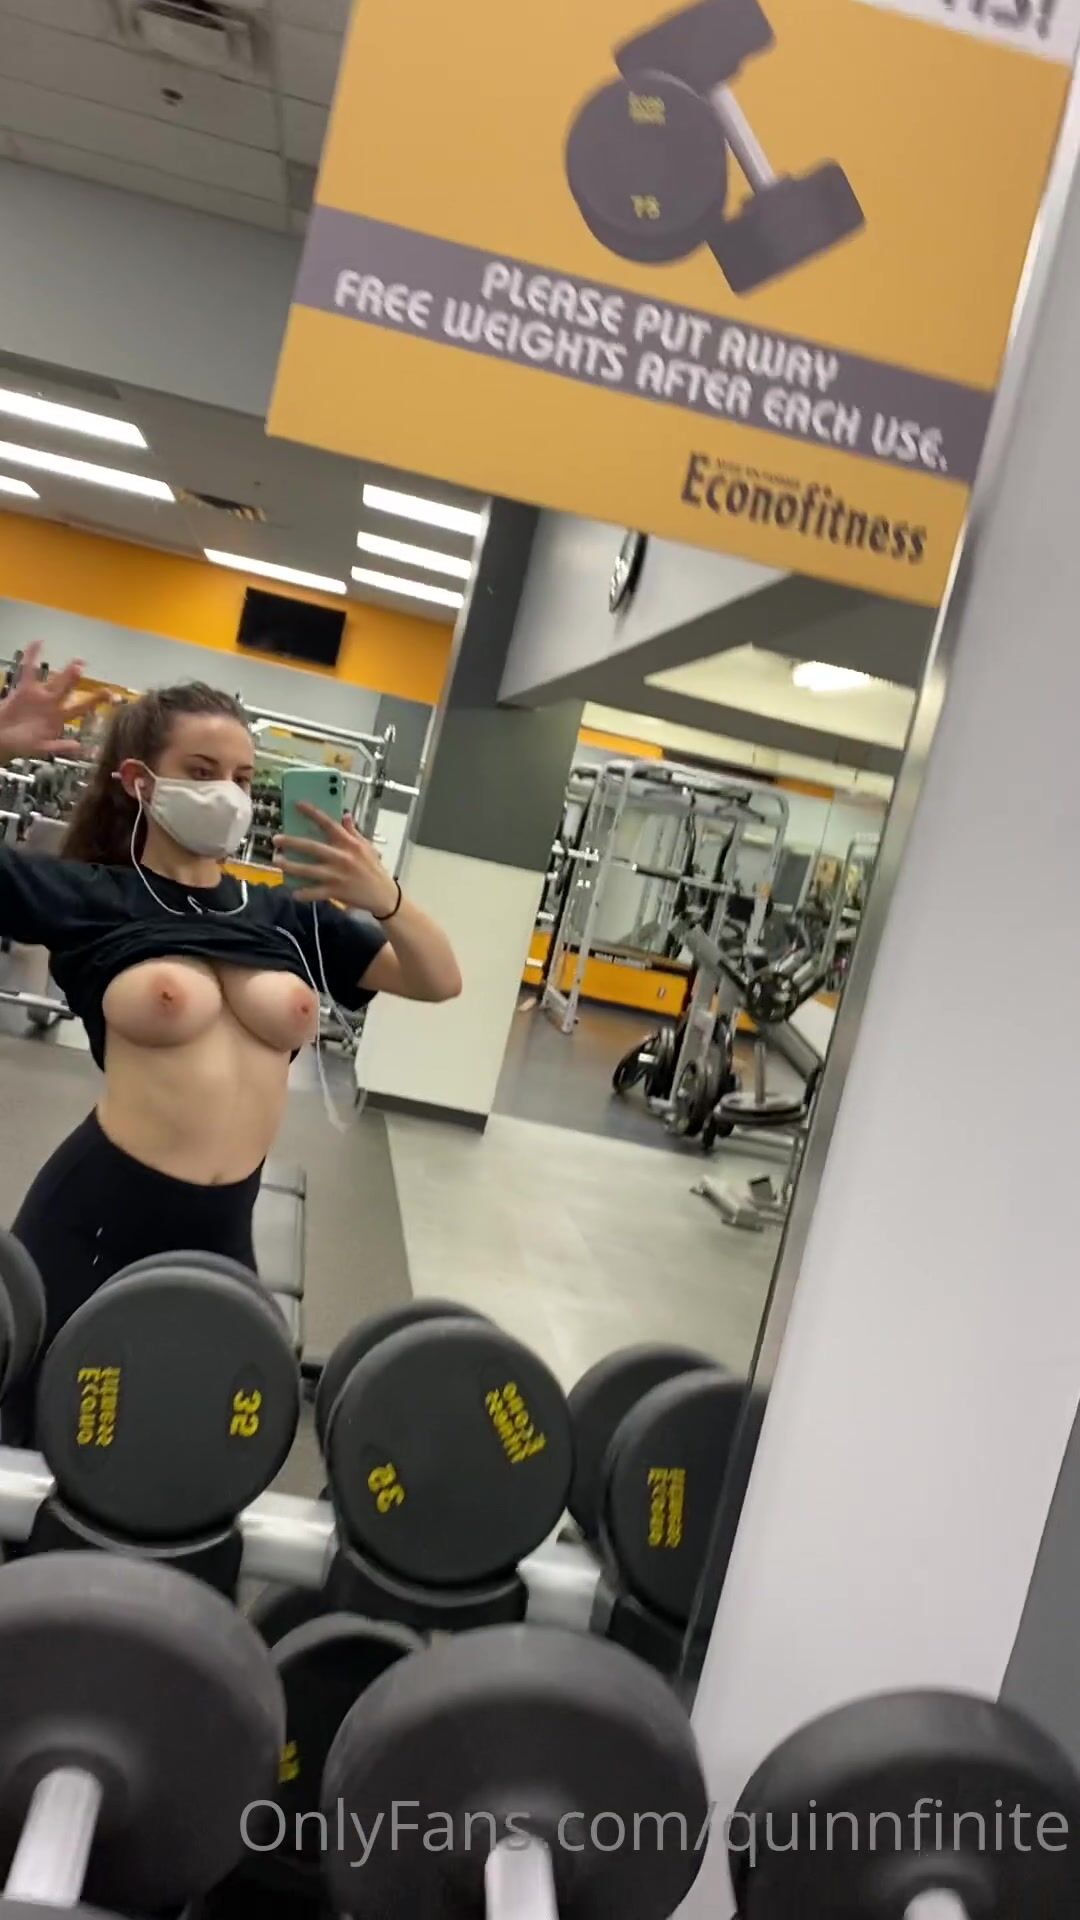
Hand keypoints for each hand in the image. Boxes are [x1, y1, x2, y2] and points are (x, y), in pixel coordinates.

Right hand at [0, 641, 108, 760]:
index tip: (110, 694)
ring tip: (78, 661)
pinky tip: (37, 642)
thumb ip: (59, 746)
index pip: (80, 708)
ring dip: (66, 672)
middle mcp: (52, 705)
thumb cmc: (21, 745)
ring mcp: (40, 696)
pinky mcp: (25, 690)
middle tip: (89, 668)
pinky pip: (28, 670)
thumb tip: (77, 746)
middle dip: (79, 680)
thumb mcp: (41, 749)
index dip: (94, 701)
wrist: (2, 739)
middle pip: (69, 689)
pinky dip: (32, 656)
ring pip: (55, 681)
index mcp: (59, 718)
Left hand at [273, 804, 398, 914]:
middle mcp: (342, 857)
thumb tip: (345, 815)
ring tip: (277, 861)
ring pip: (308, 870)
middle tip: (276, 839)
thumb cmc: (374, 869)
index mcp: (349, 843)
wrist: (384, 896)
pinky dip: (303, 893)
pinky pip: (315, 892)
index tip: (297, 804)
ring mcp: (337, 875)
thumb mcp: (367, 847)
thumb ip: (353, 832)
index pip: (328, 823)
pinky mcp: (336, 892)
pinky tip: (294, 892)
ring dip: (290, 866)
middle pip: (312, 847)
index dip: (312, 813)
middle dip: (292, 842)